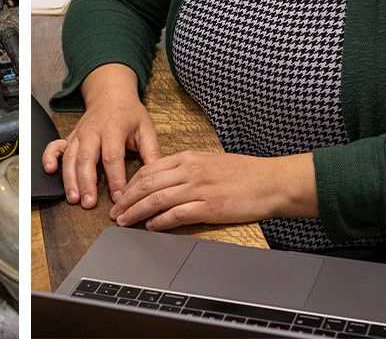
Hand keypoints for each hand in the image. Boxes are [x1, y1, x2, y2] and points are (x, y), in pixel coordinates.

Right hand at [42, 64, 161, 207]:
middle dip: (87, 182)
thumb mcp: (146, 128)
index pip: (113, 156)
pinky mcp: (70, 137)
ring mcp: (79, 134)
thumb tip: (158, 177)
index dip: (116, 178)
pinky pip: (55, 146)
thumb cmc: (129, 113)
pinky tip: (50, 170)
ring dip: (69, 178)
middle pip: (87, 158)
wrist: (111, 93)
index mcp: (113, 128)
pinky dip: (49, 157)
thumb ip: (152, 152)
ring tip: (74, 198)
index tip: (120, 197)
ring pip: (70, 156)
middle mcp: (93, 131)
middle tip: (89, 203)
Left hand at [109, 150, 317, 230]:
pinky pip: (177, 215)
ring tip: (125, 222)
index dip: (130, 184)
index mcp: (188, 158)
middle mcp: (190, 170)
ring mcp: (199, 188)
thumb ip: (186, 169)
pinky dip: (160, 222)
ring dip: (137, 212)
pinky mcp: (209, 207)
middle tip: (115, 212)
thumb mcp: (209, 162)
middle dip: (126, 199)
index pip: (148, 169)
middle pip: (147, 184)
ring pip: (156, 199)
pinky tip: (151, 227)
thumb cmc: (243, 173)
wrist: (270, 182)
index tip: (120, 195)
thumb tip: (163, 181)